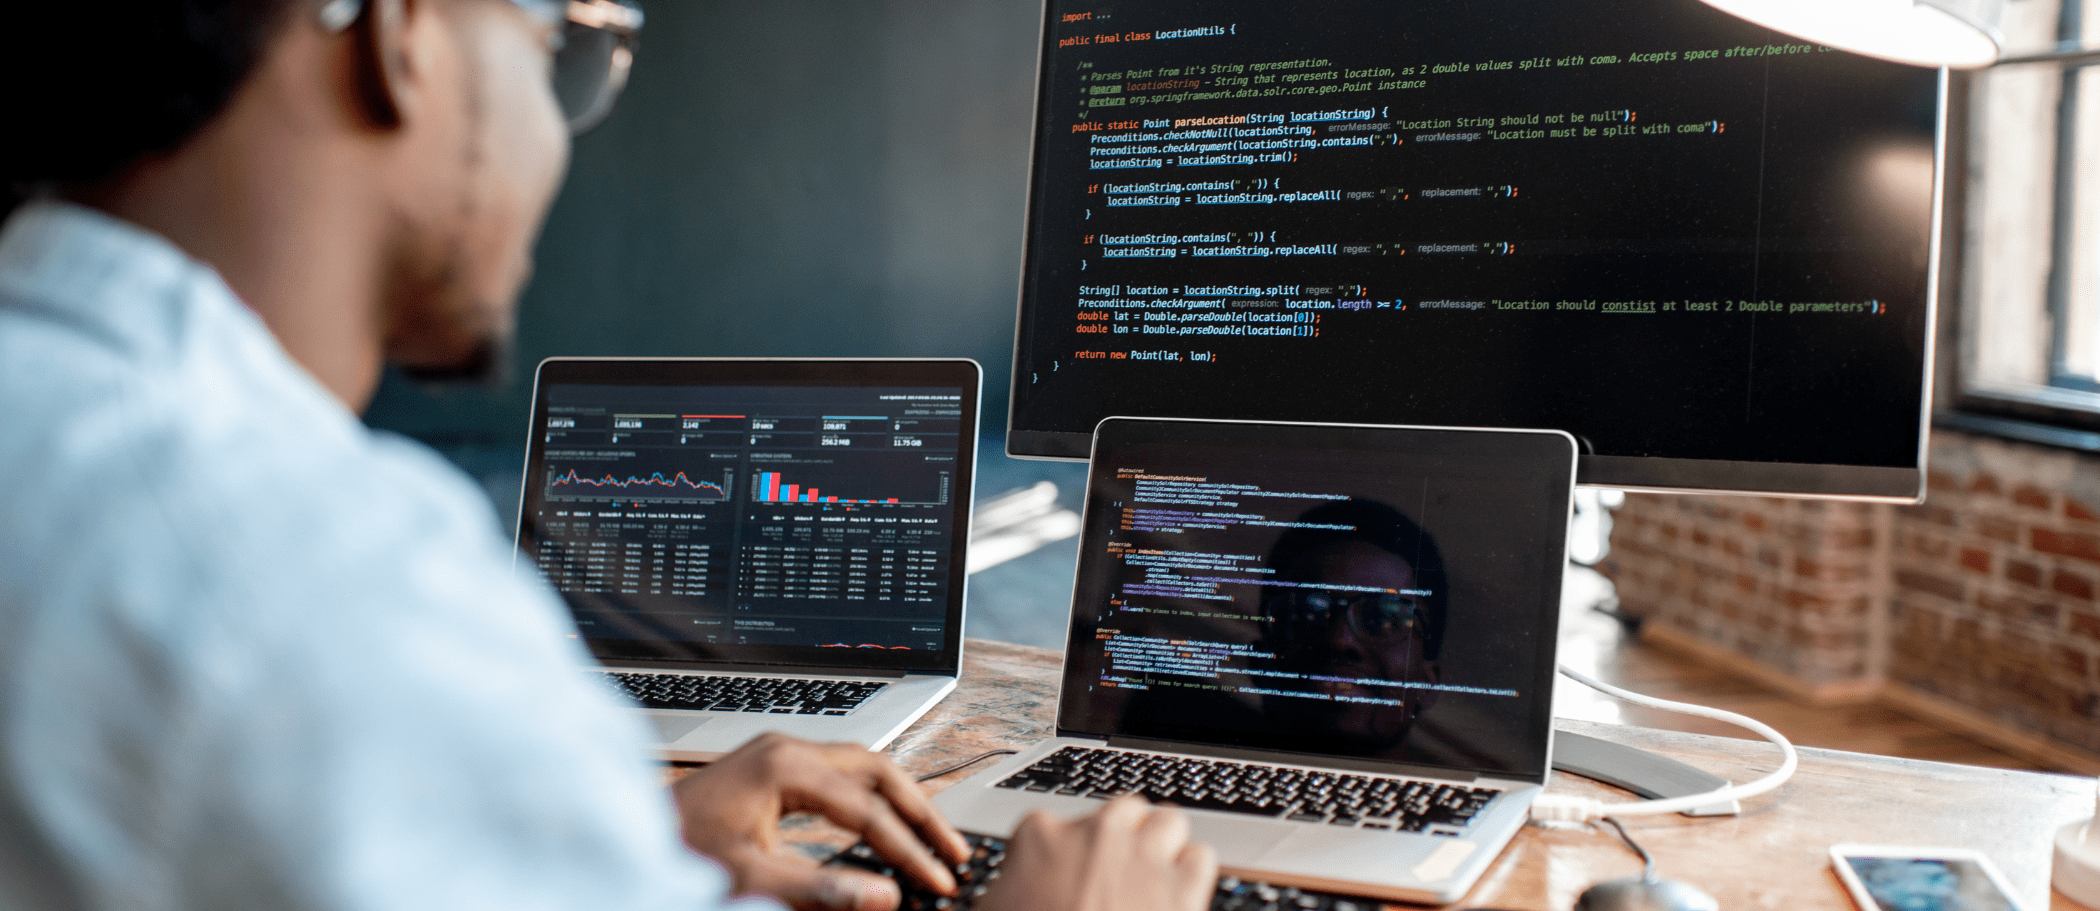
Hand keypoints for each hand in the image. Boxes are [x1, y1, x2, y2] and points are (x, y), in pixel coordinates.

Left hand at [671, 733, 969, 910]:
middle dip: (920, 812)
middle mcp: (787, 749)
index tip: (937, 880)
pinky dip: (870, 798)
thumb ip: (820, 888)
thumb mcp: (751, 877)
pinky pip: (838, 775)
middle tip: (953, 851)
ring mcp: (778, 754)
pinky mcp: (771, 768)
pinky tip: (883, 823)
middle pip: (878, 771)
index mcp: (785, 767)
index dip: (908, 849)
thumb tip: (883, 897)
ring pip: (862, 768)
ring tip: (931, 837)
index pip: (868, 809)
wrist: (625, 834)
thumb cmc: (676, 849)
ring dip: (900, 801)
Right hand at [977, 797, 1216, 910]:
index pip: (1055, 823)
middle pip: (1123, 811)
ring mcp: (1142, 858)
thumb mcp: (993, 909)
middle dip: (1125, 835)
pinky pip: (1200, 858)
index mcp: (1040, 837)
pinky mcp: (1181, 888)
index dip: (1065, 851)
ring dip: (1164, 845)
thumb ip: (1006, 890)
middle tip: (1118, 868)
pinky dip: (1192, 873)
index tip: (1066, 874)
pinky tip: (1179, 894)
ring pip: (1169, 822)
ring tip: (1155, 874)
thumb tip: (1010, 891)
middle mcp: (1095, 836)